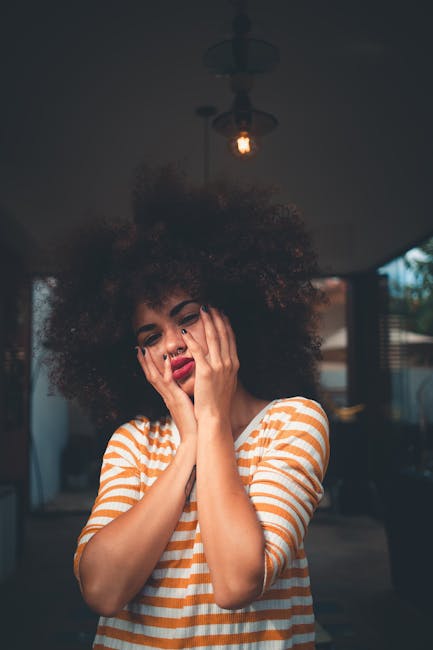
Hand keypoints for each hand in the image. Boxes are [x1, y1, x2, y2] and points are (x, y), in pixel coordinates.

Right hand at [136, 347, 196, 442]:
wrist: (195, 437)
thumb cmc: (193, 422)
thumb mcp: (186, 405)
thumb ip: (184, 395)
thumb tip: (186, 388)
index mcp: (168, 396)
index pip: (156, 378)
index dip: (149, 366)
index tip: (144, 354)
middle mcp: (166, 395)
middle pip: (150, 375)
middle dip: (143, 362)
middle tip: (137, 348)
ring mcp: (169, 396)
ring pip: (155, 377)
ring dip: (148, 363)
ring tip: (143, 350)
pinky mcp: (176, 398)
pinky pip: (169, 381)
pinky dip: (166, 369)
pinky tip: (166, 358)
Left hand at [181, 306, 238, 421]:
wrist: (215, 416)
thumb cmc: (218, 403)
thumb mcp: (227, 382)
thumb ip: (225, 369)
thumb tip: (224, 360)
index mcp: (233, 365)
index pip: (230, 339)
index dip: (225, 324)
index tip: (221, 314)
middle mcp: (228, 363)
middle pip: (223, 334)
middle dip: (218, 318)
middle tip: (212, 306)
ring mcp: (218, 366)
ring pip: (213, 338)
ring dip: (207, 322)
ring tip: (202, 310)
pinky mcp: (205, 371)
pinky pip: (197, 350)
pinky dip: (191, 338)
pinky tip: (185, 330)